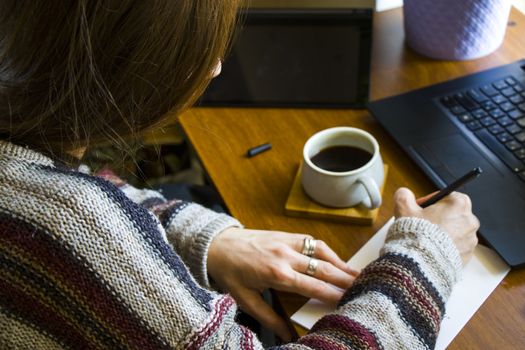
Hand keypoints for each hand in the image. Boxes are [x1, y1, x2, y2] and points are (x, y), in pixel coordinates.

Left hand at [207, 228, 358, 341]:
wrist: (217, 244)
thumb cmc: (229, 272)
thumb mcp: (245, 299)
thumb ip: (268, 318)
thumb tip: (286, 335)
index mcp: (276, 274)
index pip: (313, 287)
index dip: (333, 295)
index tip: (348, 301)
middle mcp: (286, 256)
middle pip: (322, 269)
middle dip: (344, 279)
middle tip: (363, 288)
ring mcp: (287, 242)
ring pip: (321, 252)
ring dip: (340, 263)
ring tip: (357, 275)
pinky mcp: (286, 235)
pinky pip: (312, 241)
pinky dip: (327, 251)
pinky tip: (336, 259)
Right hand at [394, 187, 479, 263]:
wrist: (422, 264)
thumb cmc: (416, 235)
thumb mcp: (404, 209)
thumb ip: (404, 196)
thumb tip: (404, 193)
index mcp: (459, 204)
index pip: (447, 196)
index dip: (431, 201)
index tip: (420, 208)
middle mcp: (470, 221)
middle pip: (453, 214)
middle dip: (438, 218)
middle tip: (421, 224)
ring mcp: (471, 240)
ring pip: (455, 232)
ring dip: (442, 234)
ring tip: (425, 240)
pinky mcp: (468, 256)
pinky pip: (456, 248)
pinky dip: (446, 248)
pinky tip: (431, 251)